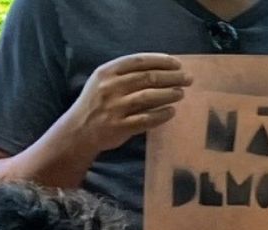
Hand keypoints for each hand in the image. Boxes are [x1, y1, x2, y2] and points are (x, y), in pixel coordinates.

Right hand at [62, 54, 189, 156]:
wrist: (79, 130)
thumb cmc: (97, 103)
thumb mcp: (104, 81)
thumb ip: (125, 74)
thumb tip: (159, 69)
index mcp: (107, 72)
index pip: (138, 61)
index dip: (160, 61)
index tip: (177, 63)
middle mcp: (110, 87)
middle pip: (147, 78)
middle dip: (171, 77)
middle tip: (188, 79)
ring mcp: (115, 107)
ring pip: (148, 97)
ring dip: (169, 94)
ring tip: (181, 93)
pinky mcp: (120, 126)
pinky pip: (146, 119)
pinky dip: (161, 114)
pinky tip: (172, 111)